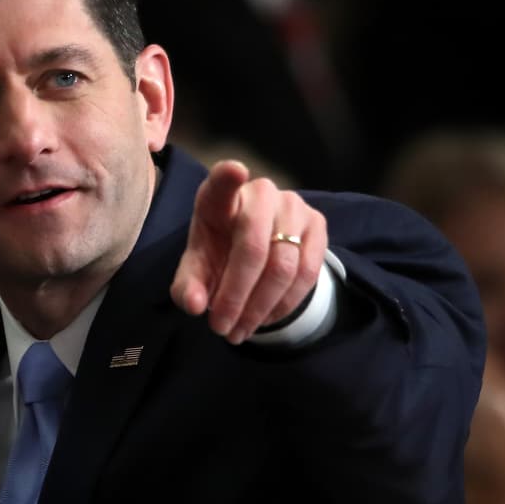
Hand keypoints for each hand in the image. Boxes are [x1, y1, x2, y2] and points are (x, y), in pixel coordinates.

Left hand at [170, 160, 326, 343]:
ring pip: (283, 267)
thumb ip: (187, 286)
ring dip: (259, 308)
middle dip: (236, 296)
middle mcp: (260, 193)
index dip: (228, 176)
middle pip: (253, 247)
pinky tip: (266, 318)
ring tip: (239, 332)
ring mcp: (293, 206)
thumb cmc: (217, 252)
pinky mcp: (317, 224)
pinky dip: (285, 304)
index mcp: (218, 196)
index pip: (222, 181)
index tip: (234, 171)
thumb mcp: (196, 269)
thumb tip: (194, 306)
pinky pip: (308, 273)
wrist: (254, 249)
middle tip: (220, 328)